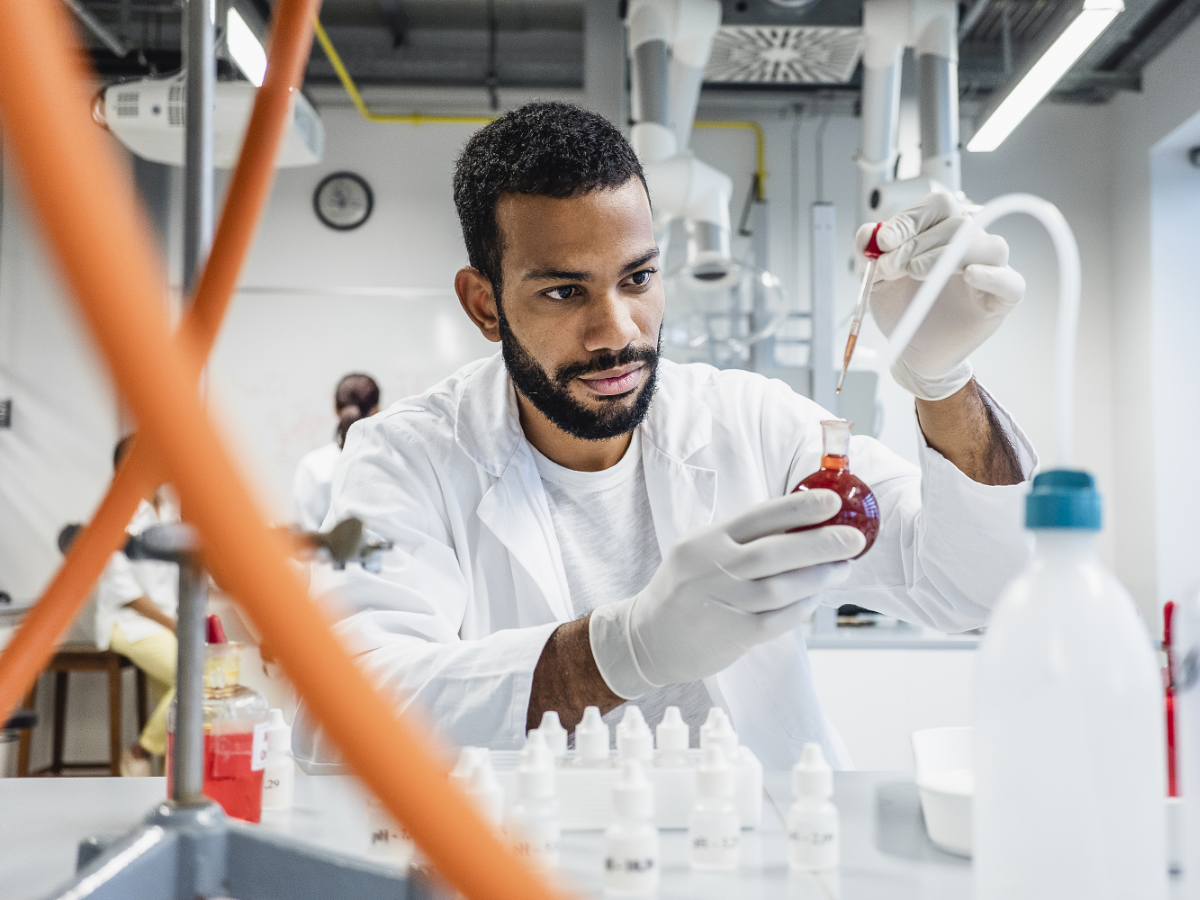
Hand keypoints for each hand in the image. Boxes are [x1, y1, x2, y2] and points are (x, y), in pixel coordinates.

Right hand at [589, 491, 864, 697]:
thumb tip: (801, 525)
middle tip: (853, 538)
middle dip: (820, 543)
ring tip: (843, 567)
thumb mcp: (699, 551)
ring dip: (818, 576)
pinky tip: (817, 596)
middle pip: (773, 553)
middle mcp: (712, 569)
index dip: (797, 508)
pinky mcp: (735, 635)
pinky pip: (779, 619)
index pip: (757, 517)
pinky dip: (803, 607)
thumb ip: (741, 540)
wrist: (649, 639)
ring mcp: (723, 603)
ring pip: (780, 588)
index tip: (832, 502)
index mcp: (704, 542)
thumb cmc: (685, 589)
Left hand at [857, 192, 1025, 400]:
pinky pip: (1010, 281)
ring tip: (916, 272)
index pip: (938, 206)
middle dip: (917, 244)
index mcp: (942, 232)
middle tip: (889, 268)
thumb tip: (868, 233)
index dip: (910, 219)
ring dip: (948, 255)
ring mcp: (990, 270)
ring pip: (990, 246)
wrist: (911, 349)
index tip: (883, 241)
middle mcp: (970, 245)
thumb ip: (869, 253)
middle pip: (959, 224)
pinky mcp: (1002, 299)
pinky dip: (991, 276)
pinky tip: (968, 276)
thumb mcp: (876, 279)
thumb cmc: (902, 308)